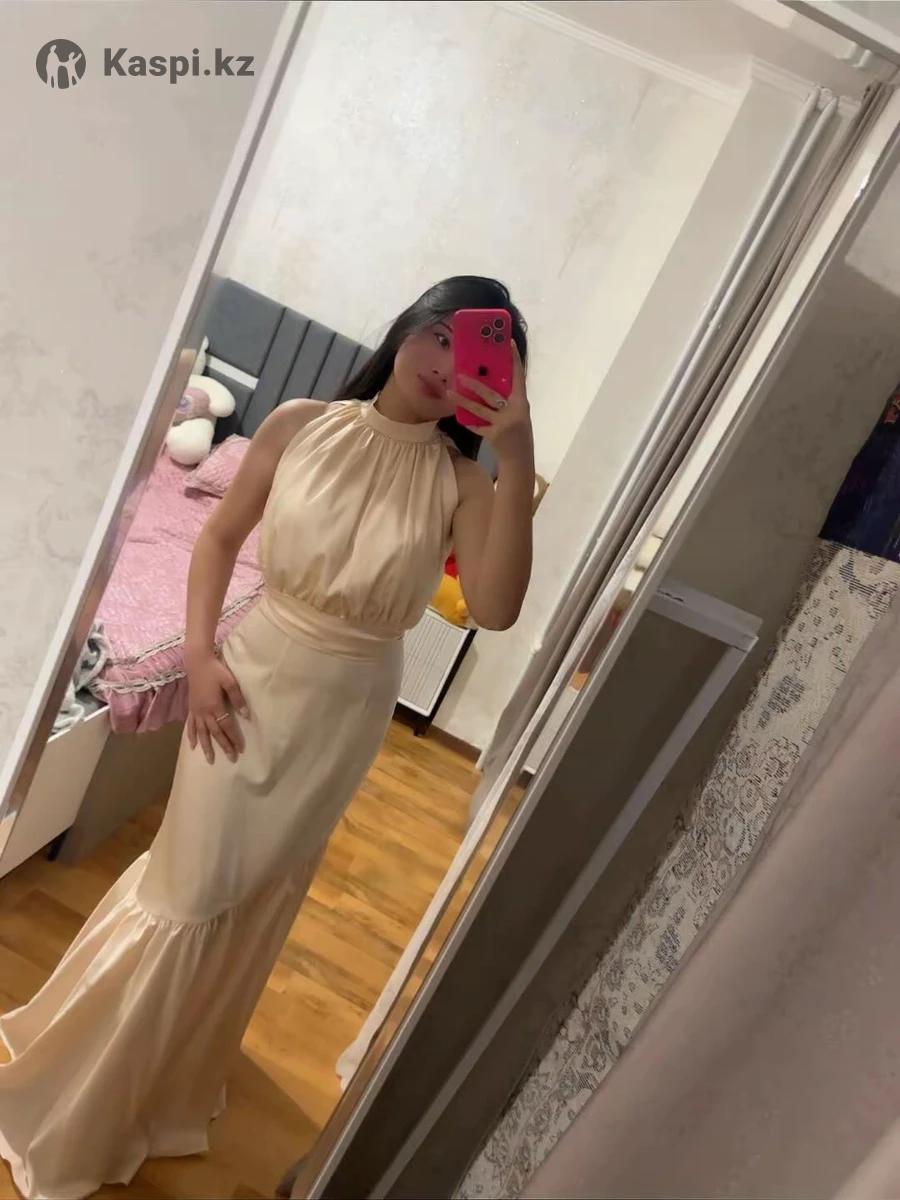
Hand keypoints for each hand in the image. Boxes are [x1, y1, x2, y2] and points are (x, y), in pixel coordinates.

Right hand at [185, 651, 248, 764]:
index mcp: (215, 706)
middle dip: (223, 746)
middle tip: (231, 759)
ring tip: (209, 759)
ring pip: (202, 733)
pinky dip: (192, 736)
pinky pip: (191, 725)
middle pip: (215, 733)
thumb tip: (246, 716)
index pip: (227, 726)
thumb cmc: (216, 670)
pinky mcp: (191, 707)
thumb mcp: (230, 682)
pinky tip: (193, 745)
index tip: (240, 749)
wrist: (197, 661)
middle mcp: (204, 712)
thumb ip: (238, 699)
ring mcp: (196, 711)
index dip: (234, 738)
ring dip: (206, 746)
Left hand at [450, 342, 533, 464]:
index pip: (519, 377)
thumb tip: (490, 383)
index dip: (514, 360)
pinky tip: (461, 417)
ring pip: (479, 409)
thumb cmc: (520, 433)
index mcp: (522, 402)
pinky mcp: (494, 435)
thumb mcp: (519, 413)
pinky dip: (470, 422)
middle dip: (474, 384)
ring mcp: (503, 424)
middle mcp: (514, 411)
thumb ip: (509, 400)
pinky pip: (477, 426)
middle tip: (460, 375)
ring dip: (463, 401)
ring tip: (450, 393)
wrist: (520, 459)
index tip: (509, 343)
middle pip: (491, 393)